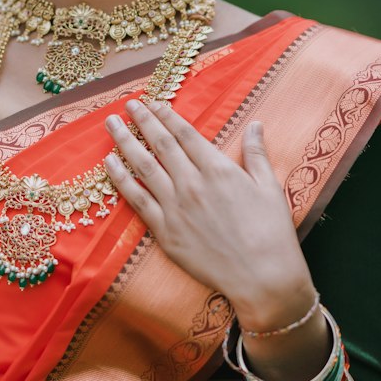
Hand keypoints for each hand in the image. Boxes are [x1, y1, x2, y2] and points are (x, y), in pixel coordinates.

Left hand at [104, 97, 314, 331]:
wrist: (261, 277)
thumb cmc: (271, 233)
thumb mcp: (269, 187)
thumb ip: (256, 154)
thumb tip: (255, 124)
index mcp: (217, 169)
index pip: (185, 134)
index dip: (167, 115)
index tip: (154, 102)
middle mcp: (192, 184)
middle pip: (160, 144)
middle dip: (142, 121)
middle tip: (128, 104)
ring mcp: (175, 208)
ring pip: (142, 167)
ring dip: (124, 142)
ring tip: (111, 124)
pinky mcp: (165, 232)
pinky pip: (136, 199)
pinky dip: (120, 178)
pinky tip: (110, 163)